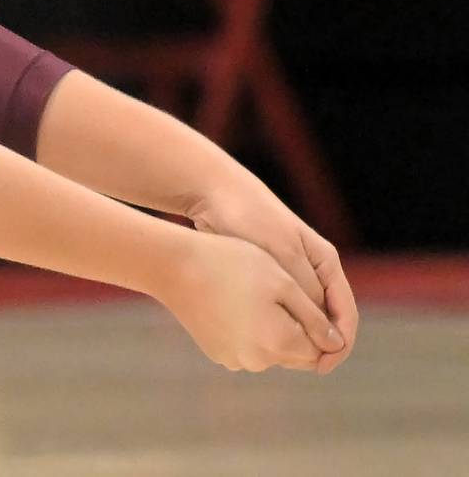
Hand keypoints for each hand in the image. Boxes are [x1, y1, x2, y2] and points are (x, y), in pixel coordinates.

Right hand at [158, 231, 344, 372]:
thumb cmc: (231, 264)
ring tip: (260, 292)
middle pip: (297, 353)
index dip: (324, 325)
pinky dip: (252, 330)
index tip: (308, 296)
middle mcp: (258, 360)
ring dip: (276, 329)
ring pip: (272, 349)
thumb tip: (335, 344)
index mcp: (279, 343)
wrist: (174, 266)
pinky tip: (239, 300)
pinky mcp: (217, 352)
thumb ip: (314, 317)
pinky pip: (248, 346)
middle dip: (301, 329)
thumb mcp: (281, 282)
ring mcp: (234, 359)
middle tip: (285, 292)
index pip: (321, 348)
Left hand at [186, 178, 358, 373]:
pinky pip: (277, 311)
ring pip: (299, 319)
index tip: (321, 367)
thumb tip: (326, 333)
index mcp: (326, 263)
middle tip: (293, 365)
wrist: (214, 194)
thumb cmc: (250, 220)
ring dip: (293, 340)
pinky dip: (274, 327)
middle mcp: (313, 271)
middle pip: (324, 321)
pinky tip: (258, 340)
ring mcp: (289, 275)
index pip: (346, 314)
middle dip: (314, 346)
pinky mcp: (265, 278)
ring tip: (275, 357)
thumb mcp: (282, 256)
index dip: (339, 346)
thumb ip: (305, 292)